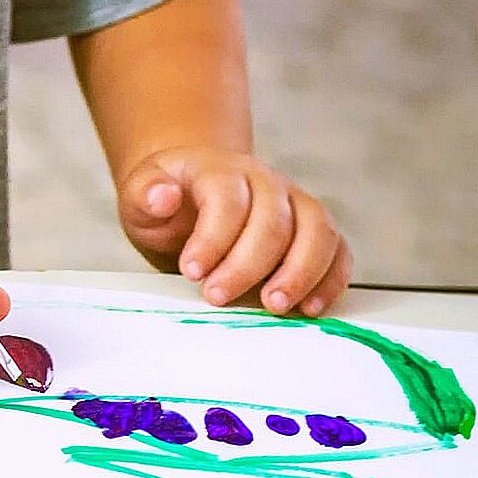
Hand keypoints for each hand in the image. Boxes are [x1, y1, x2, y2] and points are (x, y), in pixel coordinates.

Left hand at [117, 148, 352, 316]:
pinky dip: (331, 279)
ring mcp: (296, 204)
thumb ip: (144, 194)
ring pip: (317, 231)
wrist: (193, 194)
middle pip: (273, 221)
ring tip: (274, 306)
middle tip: (218, 297)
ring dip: (300, 272)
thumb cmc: (167, 201)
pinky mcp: (314, 230)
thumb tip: (161, 196)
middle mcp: (267, 183)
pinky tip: (310, 307)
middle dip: (248, 265)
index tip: (191, 272)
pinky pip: (337, 250)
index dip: (212, 238)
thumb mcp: (140, 195)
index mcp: (222, 170)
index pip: (227, 199)